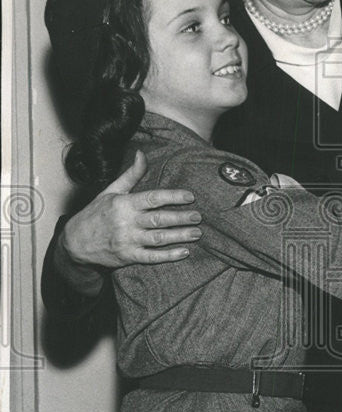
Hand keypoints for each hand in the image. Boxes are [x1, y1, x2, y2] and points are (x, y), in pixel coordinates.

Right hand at [62, 150, 202, 268]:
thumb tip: (141, 154)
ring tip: (196, 233)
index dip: (173, 197)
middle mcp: (127, 222)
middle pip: (159, 219)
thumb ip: (130, 175)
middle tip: (198, 217)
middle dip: (181, 218)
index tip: (190, 197)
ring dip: (179, 236)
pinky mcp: (128, 257)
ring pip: (158, 238)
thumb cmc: (95, 214)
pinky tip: (184, 252)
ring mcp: (127, 240)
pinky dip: (168, 256)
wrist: (74, 243)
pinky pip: (151, 257)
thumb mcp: (110, 191)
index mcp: (124, 204)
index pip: (153, 198)